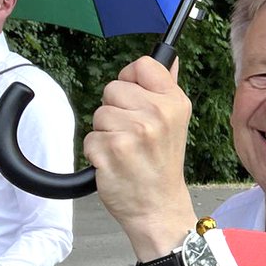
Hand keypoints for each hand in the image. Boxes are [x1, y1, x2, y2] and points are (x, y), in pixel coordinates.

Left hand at [84, 56, 194, 258]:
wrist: (158, 207)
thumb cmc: (162, 164)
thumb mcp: (176, 122)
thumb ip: (167, 88)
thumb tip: (169, 57)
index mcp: (174, 102)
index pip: (143, 64)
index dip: (131, 79)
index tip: (134, 99)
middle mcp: (157, 114)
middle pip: (113, 88)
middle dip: (115, 110)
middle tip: (133, 135)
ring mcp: (135, 132)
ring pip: (99, 114)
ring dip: (105, 133)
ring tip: (125, 150)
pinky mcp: (112, 151)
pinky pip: (90, 138)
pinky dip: (96, 153)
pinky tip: (115, 164)